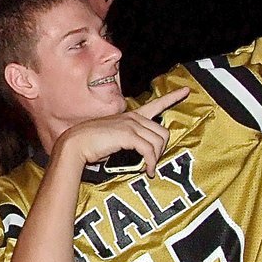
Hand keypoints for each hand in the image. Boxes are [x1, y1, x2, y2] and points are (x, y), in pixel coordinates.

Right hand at [57, 87, 186, 176]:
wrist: (75, 144)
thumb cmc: (90, 144)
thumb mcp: (113, 140)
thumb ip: (127, 142)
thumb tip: (137, 155)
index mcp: (130, 116)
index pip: (155, 104)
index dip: (172, 98)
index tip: (186, 91)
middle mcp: (133, 118)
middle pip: (162, 132)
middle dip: (161, 150)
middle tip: (152, 162)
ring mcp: (131, 124)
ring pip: (158, 142)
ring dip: (155, 158)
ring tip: (148, 168)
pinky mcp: (128, 134)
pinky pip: (149, 150)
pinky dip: (150, 162)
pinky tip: (147, 170)